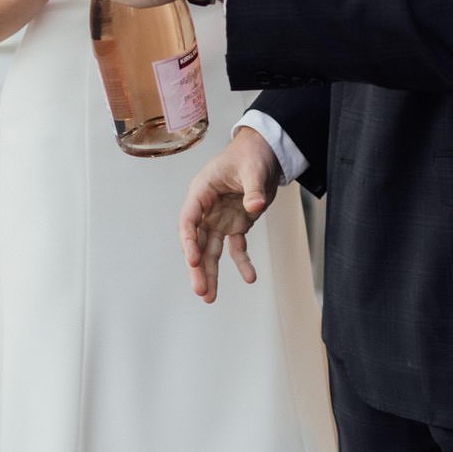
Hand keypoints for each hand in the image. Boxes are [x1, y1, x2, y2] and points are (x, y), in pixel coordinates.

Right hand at [178, 128, 279, 302]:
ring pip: (211, 251)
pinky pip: (236, 248)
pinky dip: (242, 263)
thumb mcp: (253, 169)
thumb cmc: (251, 155)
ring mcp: (219, 219)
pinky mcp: (235, 225)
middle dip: (197, 268)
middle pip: (196, 242)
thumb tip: (255, 205)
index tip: (193, 260)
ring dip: (210, 274)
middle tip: (200, 290)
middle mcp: (206, 210)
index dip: (188, 241)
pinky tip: (250, 278)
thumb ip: (253, 188)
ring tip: (209, 297)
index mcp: (202, 191)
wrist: (264, 153)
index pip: (189, 219)